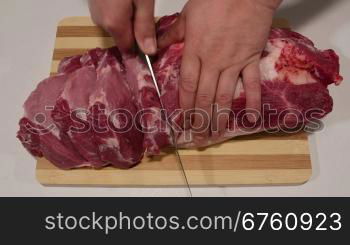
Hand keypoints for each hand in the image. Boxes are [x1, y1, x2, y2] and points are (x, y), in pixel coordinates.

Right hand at [89, 0, 156, 53]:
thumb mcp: (143, 0)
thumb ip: (145, 26)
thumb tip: (149, 52)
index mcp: (114, 24)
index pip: (127, 50)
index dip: (141, 50)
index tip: (153, 44)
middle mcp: (101, 22)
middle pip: (122, 38)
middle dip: (135, 31)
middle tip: (146, 15)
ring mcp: (94, 12)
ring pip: (115, 26)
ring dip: (127, 20)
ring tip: (136, 3)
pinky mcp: (93, 3)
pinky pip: (109, 16)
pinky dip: (119, 12)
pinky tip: (125, 0)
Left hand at [158, 0, 281, 142]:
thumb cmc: (215, 0)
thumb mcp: (187, 16)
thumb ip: (170, 35)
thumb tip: (152, 48)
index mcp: (194, 51)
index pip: (187, 86)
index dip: (183, 107)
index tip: (180, 123)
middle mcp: (212, 62)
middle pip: (203, 96)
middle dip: (199, 119)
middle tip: (197, 137)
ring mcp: (233, 63)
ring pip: (224, 96)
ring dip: (219, 118)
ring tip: (215, 135)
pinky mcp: (251, 60)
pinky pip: (252, 84)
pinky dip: (252, 102)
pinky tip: (251, 120)